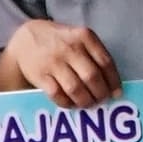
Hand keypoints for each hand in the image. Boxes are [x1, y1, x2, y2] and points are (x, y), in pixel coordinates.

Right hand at [2, 21, 121, 108]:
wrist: (26, 38)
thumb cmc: (61, 41)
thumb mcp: (79, 38)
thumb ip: (95, 55)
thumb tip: (112, 85)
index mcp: (85, 37)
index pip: (106, 63)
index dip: (113, 81)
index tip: (117, 93)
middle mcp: (70, 48)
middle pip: (92, 77)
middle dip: (101, 93)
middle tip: (102, 100)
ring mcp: (53, 62)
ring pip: (75, 88)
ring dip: (85, 101)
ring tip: (88, 104)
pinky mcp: (39, 74)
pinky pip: (57, 94)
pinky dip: (67, 103)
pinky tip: (71, 104)